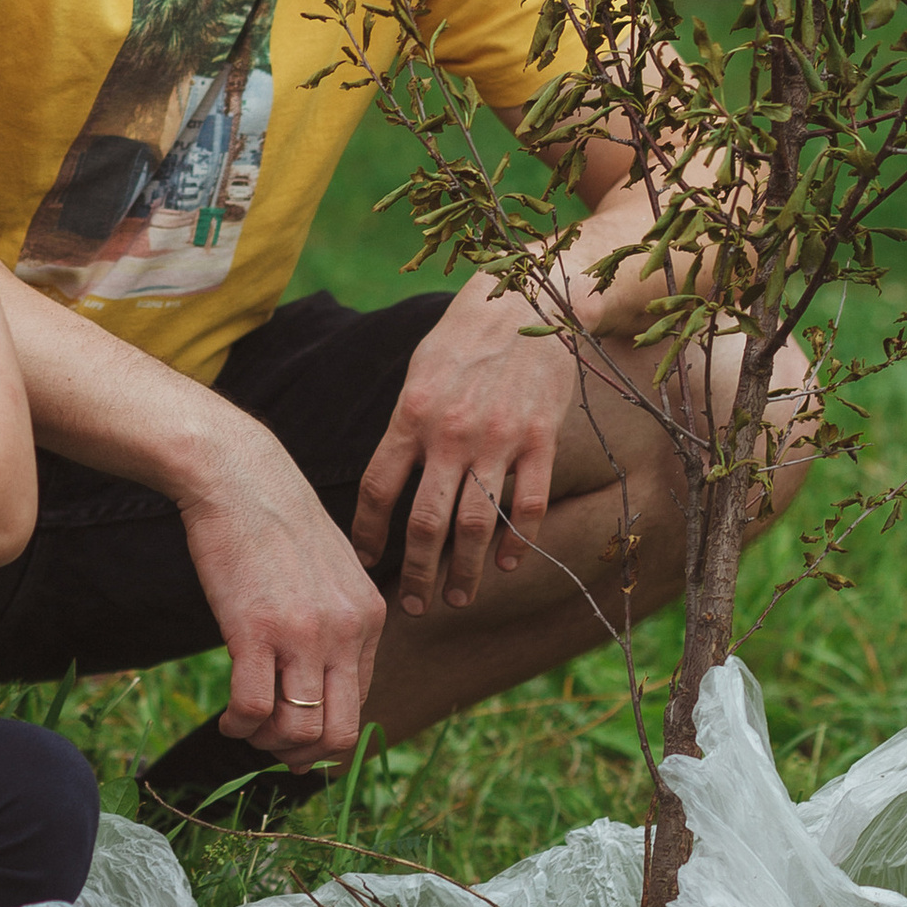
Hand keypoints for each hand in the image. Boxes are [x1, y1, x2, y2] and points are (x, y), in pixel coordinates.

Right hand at [177, 432, 385, 765]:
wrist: (239, 475)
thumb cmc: (275, 523)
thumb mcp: (329, 570)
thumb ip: (337, 620)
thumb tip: (323, 679)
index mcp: (368, 617)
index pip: (360, 706)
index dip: (325, 735)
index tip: (295, 733)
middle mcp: (345, 630)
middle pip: (339, 733)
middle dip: (304, 755)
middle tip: (272, 744)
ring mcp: (303, 633)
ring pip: (300, 731)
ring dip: (267, 742)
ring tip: (246, 726)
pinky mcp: (256, 629)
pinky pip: (254, 709)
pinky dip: (239, 725)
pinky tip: (228, 715)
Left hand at [353, 283, 578, 617]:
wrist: (527, 300)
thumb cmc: (465, 337)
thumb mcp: (420, 372)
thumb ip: (406, 426)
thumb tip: (389, 480)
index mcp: (411, 414)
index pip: (379, 489)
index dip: (368, 535)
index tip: (366, 564)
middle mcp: (450, 432)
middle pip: (426, 522)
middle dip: (416, 573)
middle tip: (413, 606)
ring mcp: (497, 438)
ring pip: (475, 524)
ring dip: (464, 571)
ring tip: (457, 598)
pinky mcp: (540, 439)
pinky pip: (528, 504)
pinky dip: (517, 543)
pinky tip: (505, 565)